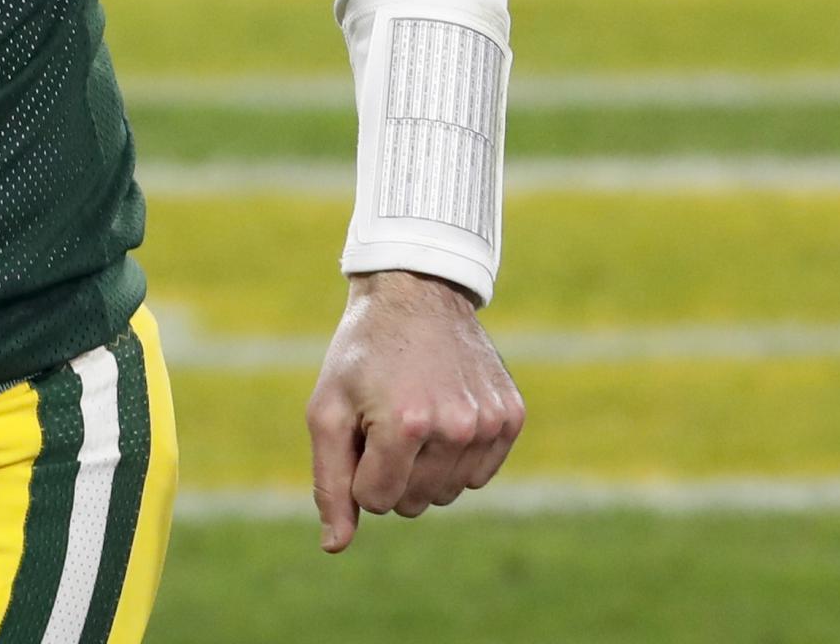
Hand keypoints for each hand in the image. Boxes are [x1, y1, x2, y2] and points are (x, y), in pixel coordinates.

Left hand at [308, 270, 524, 553]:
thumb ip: (329, 482)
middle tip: (383, 420)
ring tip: (413, 416)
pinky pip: (480, 473)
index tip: (358, 433)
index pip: (376, 501)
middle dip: (390, 473)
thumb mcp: (326, 410)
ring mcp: (489, 422)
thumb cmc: (361, 355)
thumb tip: (334, 545)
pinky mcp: (512, 416)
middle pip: (414, 502)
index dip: (358, 473)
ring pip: (449, 493)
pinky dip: (456, 456)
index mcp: (405, 425)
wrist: (415, 294)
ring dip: (424, 468)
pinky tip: (444, 416)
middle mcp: (456, 427)